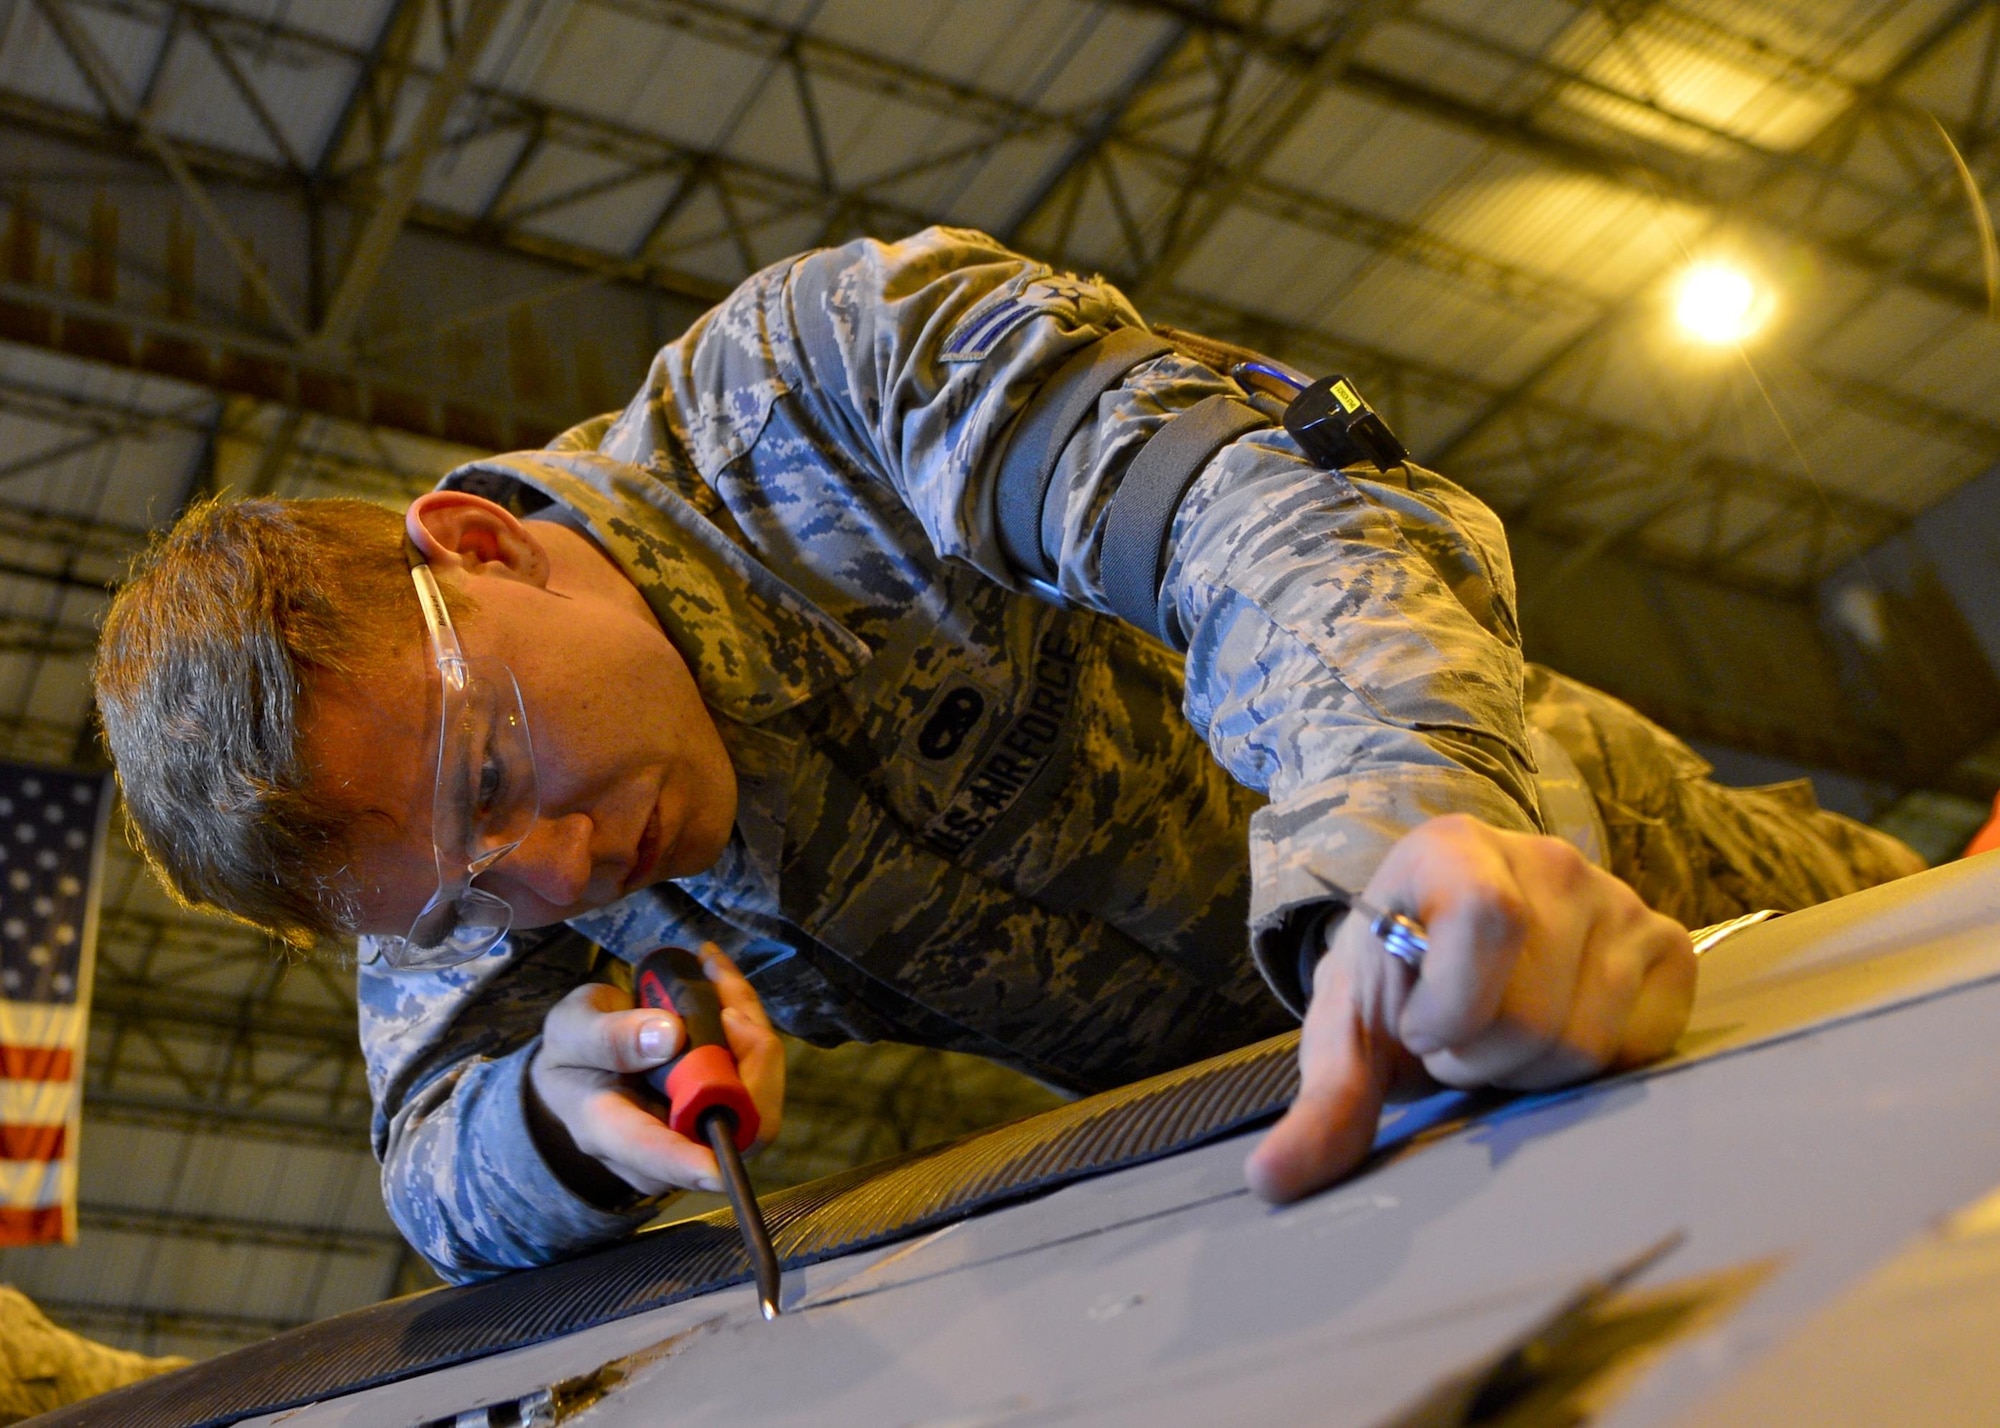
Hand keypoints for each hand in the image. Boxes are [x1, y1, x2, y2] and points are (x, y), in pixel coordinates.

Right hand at [529, 944, 784, 1196]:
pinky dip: (750, 1028)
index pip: (656, 1156)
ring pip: (757, 1099)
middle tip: (728, 998)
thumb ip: (608, 1036)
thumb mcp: (571, 1029)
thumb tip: (669, 1037)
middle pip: (733, 1129)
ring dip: (751, 1030)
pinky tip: (724, 984)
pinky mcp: (725, 1114)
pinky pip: (757, 1078)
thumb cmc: (573, 1053)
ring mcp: (698, 1136)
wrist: (586, 1065)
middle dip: (749, 1059)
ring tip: (717, 974)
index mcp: (610, 1132)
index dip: (690, 1163)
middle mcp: (664, 1149)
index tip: (717, 1168)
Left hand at [1244, 814, 1694, 1202]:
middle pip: (1535, 1010)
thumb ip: (1323, 1103)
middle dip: (1479, 1056)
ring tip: (1496, 1037)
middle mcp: (1547, 859)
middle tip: (1453, 1041)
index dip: (1453, 1005)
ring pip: (1587, 1040)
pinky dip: (1594, 1066)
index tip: (1418, 1028)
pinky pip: (1642, 1044)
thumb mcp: (1349, 1032)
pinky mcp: (1667, 945)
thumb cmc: (1395, 982)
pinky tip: (1552, 1036)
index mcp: (1452, 851)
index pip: (1487, 921)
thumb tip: (1270, 1183)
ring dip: (1529, 1069)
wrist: (1444, 954)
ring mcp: (1617, 899)